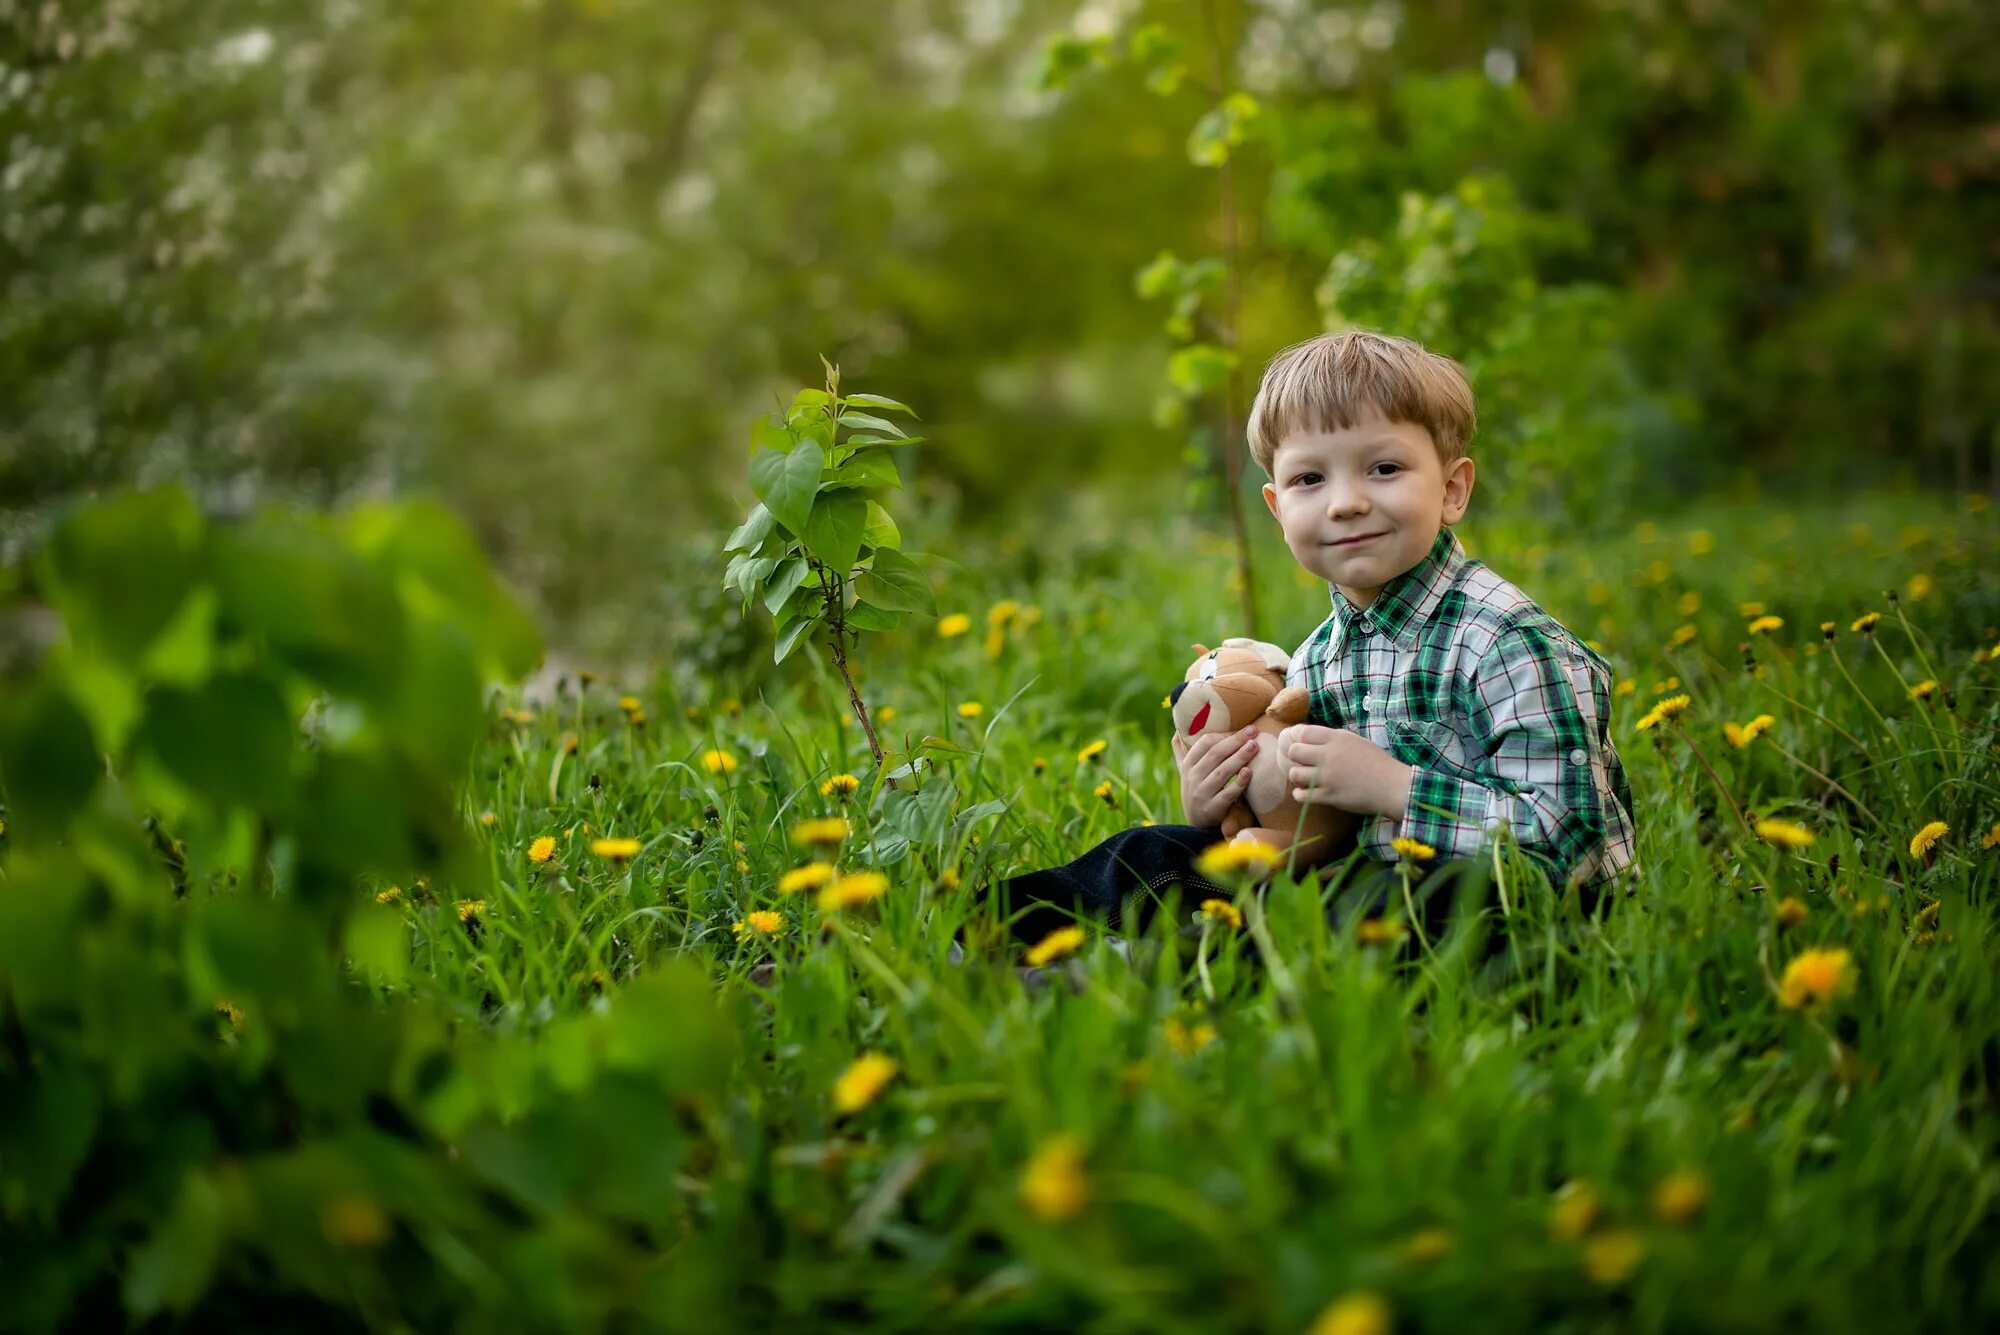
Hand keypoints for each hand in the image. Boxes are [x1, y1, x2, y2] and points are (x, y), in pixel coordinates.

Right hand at [1174, 726, 1260, 826]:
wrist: (1197, 825)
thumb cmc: (1196, 790)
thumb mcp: (1184, 771)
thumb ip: (1181, 751)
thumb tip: (1177, 730)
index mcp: (1187, 765)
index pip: (1204, 743)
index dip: (1224, 734)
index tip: (1243, 729)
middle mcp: (1192, 778)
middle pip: (1215, 755)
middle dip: (1235, 741)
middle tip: (1253, 732)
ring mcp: (1201, 794)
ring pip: (1222, 772)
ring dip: (1239, 757)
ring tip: (1254, 746)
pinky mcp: (1212, 809)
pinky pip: (1227, 794)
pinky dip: (1238, 783)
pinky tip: (1249, 772)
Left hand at [1279, 724, 1413, 818]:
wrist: (1392, 786)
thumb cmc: (1378, 763)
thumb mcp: (1357, 741)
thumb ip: (1334, 739)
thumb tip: (1311, 738)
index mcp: (1337, 738)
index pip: (1303, 732)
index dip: (1298, 738)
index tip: (1301, 744)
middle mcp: (1329, 755)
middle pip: (1294, 751)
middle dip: (1294, 757)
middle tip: (1301, 762)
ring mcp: (1327, 777)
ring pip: (1294, 774)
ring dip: (1296, 776)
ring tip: (1305, 778)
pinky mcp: (1328, 796)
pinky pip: (1301, 795)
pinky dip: (1300, 794)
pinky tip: (1305, 792)